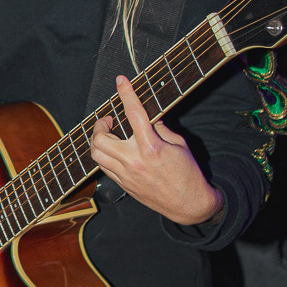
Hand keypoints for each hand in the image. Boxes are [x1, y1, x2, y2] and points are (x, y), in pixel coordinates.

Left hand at [88, 75, 222, 225]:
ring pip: (96, 154)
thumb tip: (148, 115)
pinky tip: (113, 152)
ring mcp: (126, 175)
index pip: (134, 113)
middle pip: (101, 138)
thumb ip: (161, 128)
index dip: (126, 93)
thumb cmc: (188, 173)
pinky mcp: (124, 185)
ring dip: (98, 141)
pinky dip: (104, 156)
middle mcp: (134, 161)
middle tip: (109, 120)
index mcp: (151, 147)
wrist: (189, 205)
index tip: (121, 81)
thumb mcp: (179, 144)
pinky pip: (104, 168)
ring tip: (108, 135)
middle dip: (100, 125)